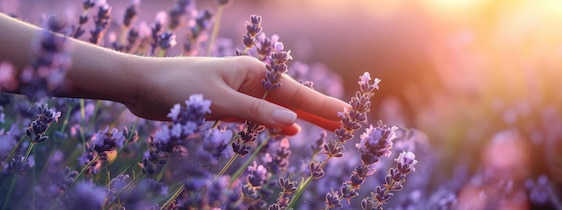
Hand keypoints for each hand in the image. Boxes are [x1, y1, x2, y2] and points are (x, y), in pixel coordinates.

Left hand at [126, 56, 348, 133]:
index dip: (322, 105)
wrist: (141, 86)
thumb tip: (292, 120)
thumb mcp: (219, 102)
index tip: (346, 114)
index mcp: (253, 72)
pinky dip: (277, 123)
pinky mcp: (228, 105)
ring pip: (279, 108)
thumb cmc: (178, 88)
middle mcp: (251, 80)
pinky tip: (289, 130)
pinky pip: (261, 116)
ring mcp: (241, 93)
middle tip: (346, 124)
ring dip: (302, 117)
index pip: (296, 92)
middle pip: (293, 99)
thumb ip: (255, 112)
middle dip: (319, 111)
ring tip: (327, 127)